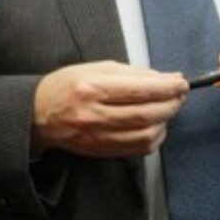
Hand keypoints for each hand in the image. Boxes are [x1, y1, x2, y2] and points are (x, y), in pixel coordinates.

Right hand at [32, 61, 187, 156]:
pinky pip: (137, 149)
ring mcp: (97, 136)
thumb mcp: (95, 68)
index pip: (140, 89)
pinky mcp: (100, 150)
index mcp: (92, 87)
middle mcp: (94, 114)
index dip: (167, 87)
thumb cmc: (66, 86)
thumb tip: (165, 78)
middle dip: (171, 104)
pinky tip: (155, 127)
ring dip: (165, 122)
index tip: (180, 83)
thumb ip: (131, 73)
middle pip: (146, 114)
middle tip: (180, 95)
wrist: (38, 114)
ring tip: (168, 110)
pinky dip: (153, 138)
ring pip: (145, 135)